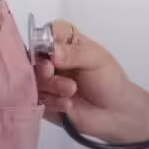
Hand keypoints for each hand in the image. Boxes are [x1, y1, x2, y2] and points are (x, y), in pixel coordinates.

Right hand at [33, 20, 148, 142]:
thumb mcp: (96, 60)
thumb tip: (51, 52)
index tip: (48, 52)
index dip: (41, 43)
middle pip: (32, 58)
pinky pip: (36, 100)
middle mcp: (51, 60)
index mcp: (65, 43)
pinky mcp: (44, 102)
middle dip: (41, 67)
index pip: (43, 34)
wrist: (116, 113)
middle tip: (50, 72)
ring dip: (51, 85)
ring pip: (33, 80)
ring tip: (71, 90)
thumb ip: (73, 54)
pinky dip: (51, 102)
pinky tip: (68, 105)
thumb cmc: (109, 80)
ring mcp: (46, 82)